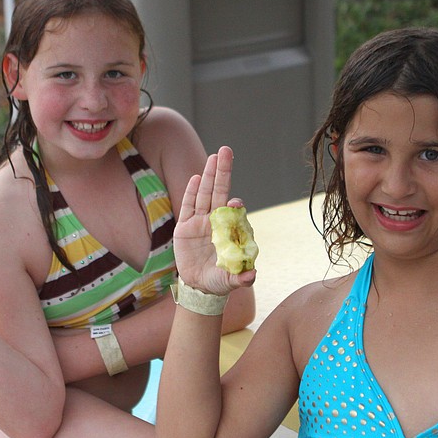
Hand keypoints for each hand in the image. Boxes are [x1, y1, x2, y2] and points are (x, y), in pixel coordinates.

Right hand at [174, 147, 255, 295]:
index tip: (235, 203)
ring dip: (209, 176)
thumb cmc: (219, 280)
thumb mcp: (231, 281)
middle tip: (226, 152)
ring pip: (204, 194)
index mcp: (230, 231)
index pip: (234, 212)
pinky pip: (188, 206)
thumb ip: (241, 278)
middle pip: (220, 193)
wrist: (199, 286)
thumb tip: (252, 276)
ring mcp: (201, 222)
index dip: (235, 205)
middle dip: (223, 173)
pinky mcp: (185, 227)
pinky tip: (196, 178)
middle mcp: (217, 222)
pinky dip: (191, 192)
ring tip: (213, 156)